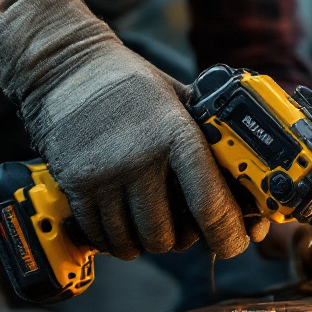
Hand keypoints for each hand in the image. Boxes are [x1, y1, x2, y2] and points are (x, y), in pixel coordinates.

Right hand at [0, 0, 250, 258]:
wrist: (66, 69)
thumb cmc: (130, 84)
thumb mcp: (179, 97)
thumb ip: (209, 132)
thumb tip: (246, 173)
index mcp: (176, 134)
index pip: (209, 203)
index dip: (226, 234)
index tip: (230, 243)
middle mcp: (141, 158)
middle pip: (165, 236)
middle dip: (177, 240)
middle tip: (179, 227)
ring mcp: (104, 175)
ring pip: (131, 243)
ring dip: (143, 243)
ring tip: (147, 224)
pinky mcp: (74, 185)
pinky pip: (99, 236)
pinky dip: (113, 240)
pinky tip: (120, 224)